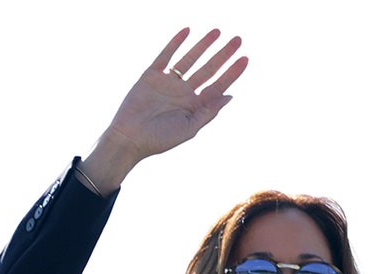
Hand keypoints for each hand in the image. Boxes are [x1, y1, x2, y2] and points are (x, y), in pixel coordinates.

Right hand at [81, 28, 247, 192]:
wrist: (130, 138)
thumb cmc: (159, 139)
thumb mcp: (189, 128)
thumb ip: (209, 112)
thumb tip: (230, 96)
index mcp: (195, 106)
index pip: (218, 85)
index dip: (232, 72)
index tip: (245, 58)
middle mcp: (184, 92)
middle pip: (208, 69)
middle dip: (223, 54)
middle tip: (238, 39)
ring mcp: (168, 82)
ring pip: (190, 59)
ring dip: (203, 45)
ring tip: (217, 31)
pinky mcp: (151, 75)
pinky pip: (165, 56)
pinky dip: (175, 43)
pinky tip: (187, 32)